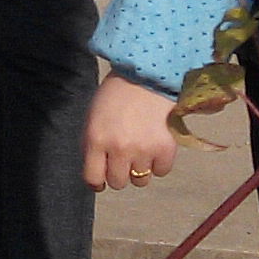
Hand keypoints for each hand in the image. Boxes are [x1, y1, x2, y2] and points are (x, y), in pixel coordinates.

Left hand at [83, 74, 182, 190]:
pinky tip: (155, 146)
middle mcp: (119, 148)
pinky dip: (158, 163)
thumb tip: (97, 175)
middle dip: (119, 173)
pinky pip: (160, 171)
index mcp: (96, 139)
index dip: (97, 181)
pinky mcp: (165, 149)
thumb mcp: (93, 118)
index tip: (101, 178)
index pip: (93, 178)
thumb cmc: (116, 95)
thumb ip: (92, 146)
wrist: (146, 76)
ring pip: (140, 181)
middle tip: (123, 159)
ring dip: (139, 169)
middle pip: (118, 183)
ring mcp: (143, 150)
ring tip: (141, 149)